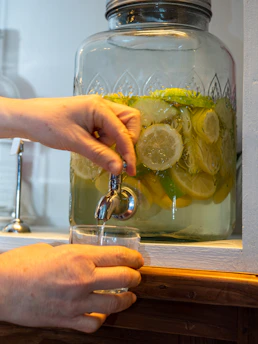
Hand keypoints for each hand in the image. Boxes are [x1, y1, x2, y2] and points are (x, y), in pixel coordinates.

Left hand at [0, 95, 140, 175]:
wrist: (29, 118)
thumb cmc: (49, 125)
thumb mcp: (76, 143)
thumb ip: (100, 155)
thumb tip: (119, 168)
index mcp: (100, 107)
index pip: (124, 131)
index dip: (128, 152)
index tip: (129, 169)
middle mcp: (102, 105)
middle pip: (129, 120)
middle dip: (126, 139)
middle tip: (115, 154)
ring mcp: (97, 111)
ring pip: (119, 126)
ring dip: (112, 141)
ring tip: (92, 147)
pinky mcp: (92, 117)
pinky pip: (107, 129)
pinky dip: (104, 140)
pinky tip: (90, 144)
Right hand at [0, 243, 142, 332]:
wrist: (0, 288)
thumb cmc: (20, 266)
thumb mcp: (51, 249)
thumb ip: (73, 254)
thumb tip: (85, 256)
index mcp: (79, 257)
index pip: (118, 256)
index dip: (133, 257)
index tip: (137, 260)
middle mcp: (82, 279)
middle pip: (123, 279)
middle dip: (135, 277)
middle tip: (136, 276)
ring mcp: (76, 302)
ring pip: (114, 303)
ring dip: (126, 300)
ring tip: (129, 297)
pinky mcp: (66, 319)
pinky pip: (93, 323)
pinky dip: (101, 319)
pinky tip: (102, 313)